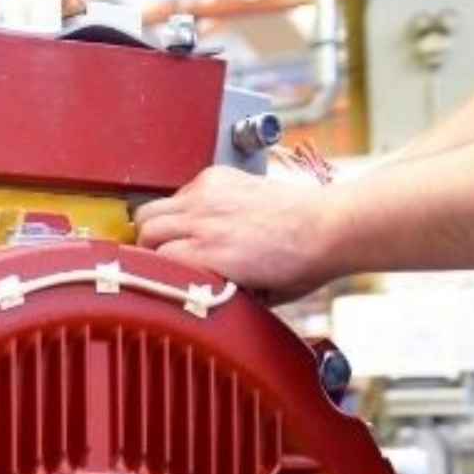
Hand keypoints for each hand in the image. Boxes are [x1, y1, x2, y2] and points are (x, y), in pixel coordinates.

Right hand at [132, 166, 343, 303]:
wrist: (327, 227)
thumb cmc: (299, 265)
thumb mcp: (254, 298)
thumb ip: (215, 292)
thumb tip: (192, 293)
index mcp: (210, 256)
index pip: (154, 262)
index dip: (157, 272)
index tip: (160, 278)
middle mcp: (204, 222)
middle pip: (146, 230)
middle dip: (150, 247)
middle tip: (163, 257)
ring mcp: (208, 195)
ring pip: (152, 209)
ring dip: (158, 224)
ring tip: (175, 235)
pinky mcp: (217, 176)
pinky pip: (180, 190)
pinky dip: (183, 204)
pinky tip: (202, 214)